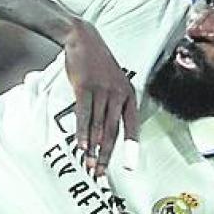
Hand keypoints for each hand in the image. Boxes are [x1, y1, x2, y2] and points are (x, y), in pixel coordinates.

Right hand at [62, 18, 139, 175]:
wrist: (83, 39)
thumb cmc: (96, 65)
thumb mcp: (111, 83)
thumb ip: (111, 106)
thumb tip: (103, 134)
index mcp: (128, 95)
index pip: (131, 127)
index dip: (130, 149)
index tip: (128, 168)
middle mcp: (118, 94)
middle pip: (113, 131)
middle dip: (107, 155)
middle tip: (100, 174)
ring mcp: (102, 90)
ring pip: (98, 126)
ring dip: (93, 149)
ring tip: (89, 165)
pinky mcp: (85, 87)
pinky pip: (84, 115)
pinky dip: (82, 132)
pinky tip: (82, 146)